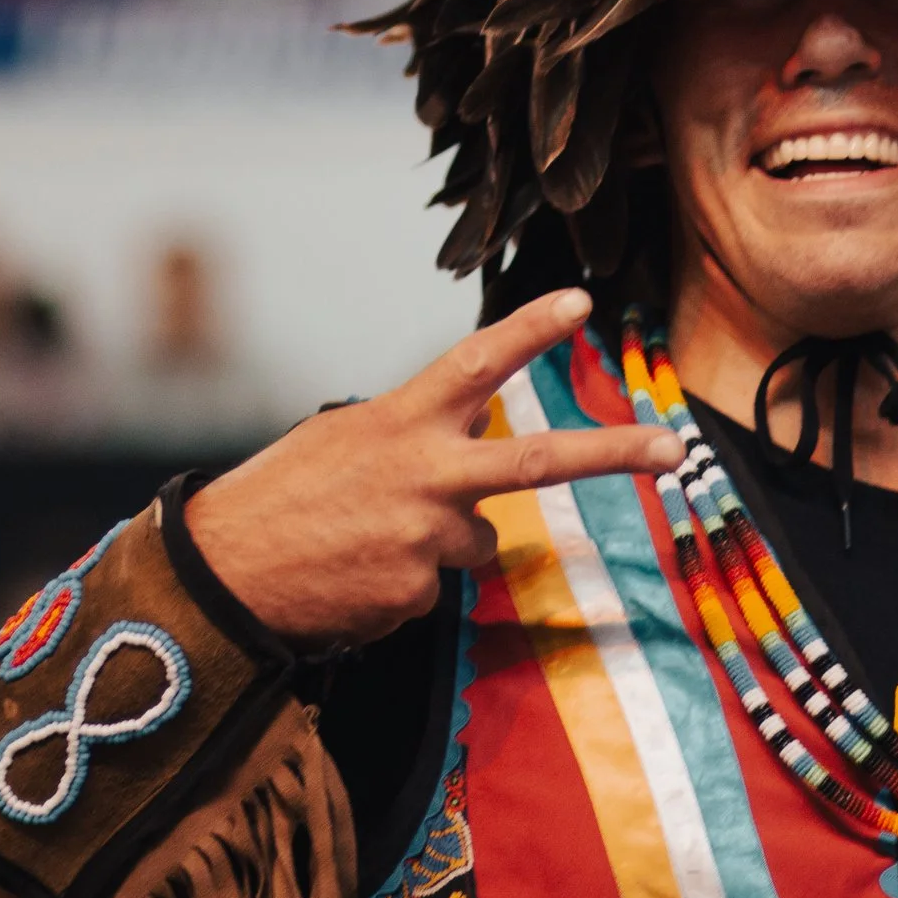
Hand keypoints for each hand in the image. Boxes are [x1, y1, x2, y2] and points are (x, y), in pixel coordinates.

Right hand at [185, 289, 683, 648]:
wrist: (222, 574)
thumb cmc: (286, 495)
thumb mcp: (348, 437)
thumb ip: (419, 430)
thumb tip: (479, 430)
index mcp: (403, 421)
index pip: (477, 363)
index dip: (531, 330)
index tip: (583, 302)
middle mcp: (425, 475)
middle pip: (538, 462)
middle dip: (615, 453)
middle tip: (675, 448)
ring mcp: (424, 539)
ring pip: (476, 540)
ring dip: (440, 540)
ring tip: (367, 541)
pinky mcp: (416, 595)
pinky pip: (436, 585)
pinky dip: (404, 582)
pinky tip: (354, 576)